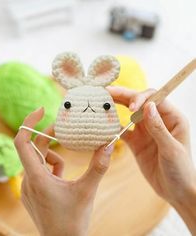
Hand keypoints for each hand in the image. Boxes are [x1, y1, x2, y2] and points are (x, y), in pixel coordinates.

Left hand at [14, 108, 113, 235]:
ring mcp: (28, 186)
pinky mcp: (33, 190)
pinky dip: (52, 168)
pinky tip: (62, 178)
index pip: (22, 142)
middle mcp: (28, 180)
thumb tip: (109, 146)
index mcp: (36, 178)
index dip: (29, 123)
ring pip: (38, 160)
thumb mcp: (87, 191)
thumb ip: (98, 167)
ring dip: (53, 156)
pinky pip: (40, 170)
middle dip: (49, 137)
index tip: (41, 110)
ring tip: (65, 170)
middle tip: (64, 129)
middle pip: (34, 148)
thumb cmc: (72, 221)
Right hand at [108, 86, 195, 233]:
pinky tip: (103, 124)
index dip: (140, 98)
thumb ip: (158, 128)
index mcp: (172, 118)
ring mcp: (145, 131)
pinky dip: (113, 127)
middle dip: (124, 96)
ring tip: (102, 102)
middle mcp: (157, 120)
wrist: (176, 191)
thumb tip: (147, 106)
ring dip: (116, 107)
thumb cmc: (181, 170)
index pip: (154, 98)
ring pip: (128, 114)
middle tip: (107, 92)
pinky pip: (122, 131)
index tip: (130, 108)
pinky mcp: (136, 141)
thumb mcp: (171, 149)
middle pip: (139, 102)